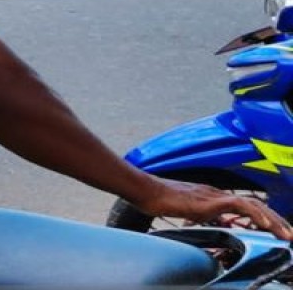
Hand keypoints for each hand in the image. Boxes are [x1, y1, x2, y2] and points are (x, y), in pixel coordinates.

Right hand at [135, 178, 292, 240]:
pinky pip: (239, 205)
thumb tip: (215, 222)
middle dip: (276, 220)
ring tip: (284, 233)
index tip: (277, 231)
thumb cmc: (159, 200)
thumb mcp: (187, 211)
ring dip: (272, 220)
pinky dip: (255, 215)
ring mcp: (215, 195)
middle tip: (289, 234)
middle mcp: (218, 193)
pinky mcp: (210, 199)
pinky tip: (264, 225)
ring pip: (253, 205)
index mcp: (213, 197)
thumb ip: (204, 215)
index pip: (247, 206)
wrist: (146, 190)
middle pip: (256, 205)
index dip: (265, 218)